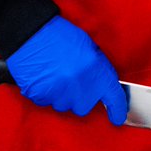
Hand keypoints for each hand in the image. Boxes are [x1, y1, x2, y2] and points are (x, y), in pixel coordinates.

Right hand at [5, 15, 127, 124]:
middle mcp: (80, 86)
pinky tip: (44, 76)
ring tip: (55, 73)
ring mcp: (60, 94)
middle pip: (84, 106)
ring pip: (64, 105)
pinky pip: (46, 102)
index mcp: (96, 71)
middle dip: (79, 96)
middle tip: (72, 78)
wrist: (32, 33)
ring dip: (61, 95)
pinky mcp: (41, 97)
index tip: (117, 118)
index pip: (113, 97)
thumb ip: (98, 71)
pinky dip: (46, 93)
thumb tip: (100, 87)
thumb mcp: (90, 48)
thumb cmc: (61, 36)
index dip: (117, 109)